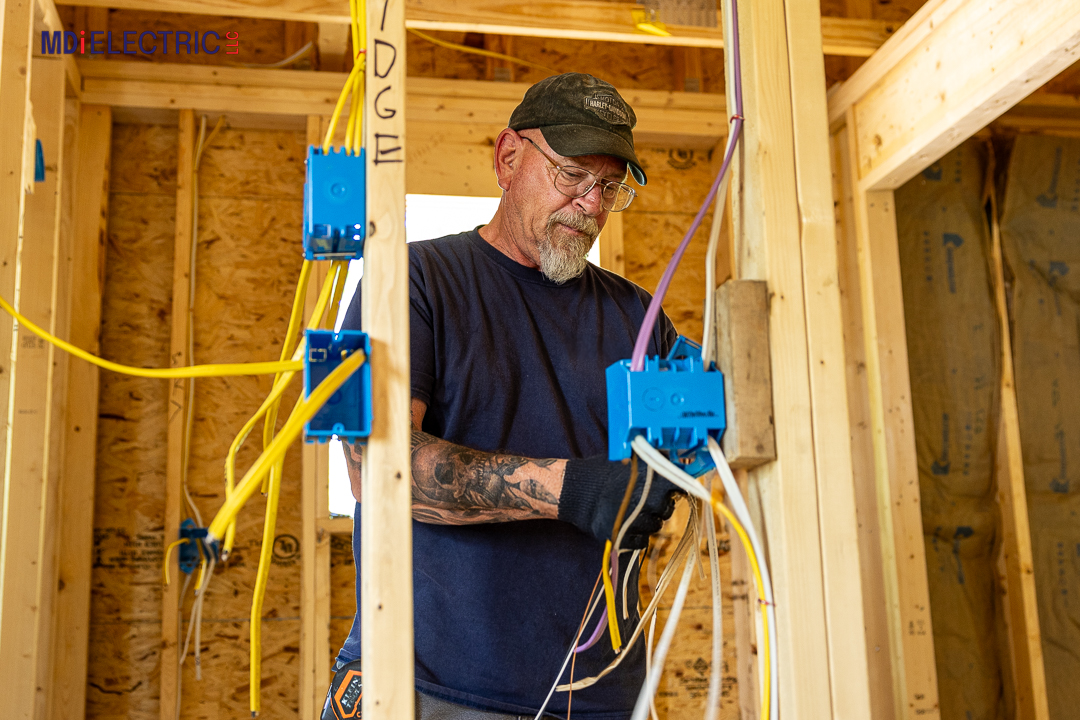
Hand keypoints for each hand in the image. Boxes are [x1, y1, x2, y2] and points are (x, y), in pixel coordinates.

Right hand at [558, 455, 679, 548]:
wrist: (576, 491)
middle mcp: (649, 502)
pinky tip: (627, 523)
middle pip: (668, 508)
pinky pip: (642, 541)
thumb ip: (652, 461)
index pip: (680, 486)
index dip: (678, 487)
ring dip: (649, 520)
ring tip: (634, 511)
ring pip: (656, 526)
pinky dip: (638, 535)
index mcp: (652, 481)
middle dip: (660, 505)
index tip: (674, 488)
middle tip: (647, 499)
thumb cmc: (602, 472)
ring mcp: (637, 521)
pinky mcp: (625, 537)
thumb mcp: (629, 459)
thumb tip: (675, 460)